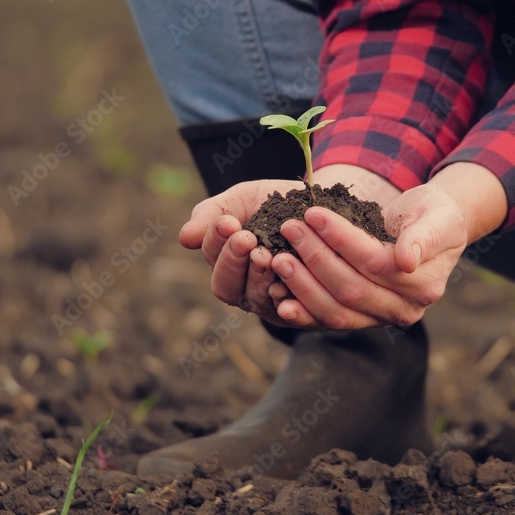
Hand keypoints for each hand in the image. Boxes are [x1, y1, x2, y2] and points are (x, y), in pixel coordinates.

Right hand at [179, 165, 400, 325]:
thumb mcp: (244, 199)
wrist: (329, 206)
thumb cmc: (279, 203)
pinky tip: (284, 285)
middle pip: (227, 288)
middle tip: (245, 237)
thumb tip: (184, 238)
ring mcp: (276, 305)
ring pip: (257, 301)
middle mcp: (248, 290)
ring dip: (258, 278)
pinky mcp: (306, 314)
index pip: (213, 262)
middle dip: (233, 262)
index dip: (217, 244)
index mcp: (229, 266)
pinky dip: (287, 303)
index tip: (228, 222)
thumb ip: (214, 214)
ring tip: (266, 254)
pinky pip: (293, 315)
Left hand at [271, 162, 506, 328]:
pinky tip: (278, 297)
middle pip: (351, 289)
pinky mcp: (359, 320)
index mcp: (424, 284)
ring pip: (336, 310)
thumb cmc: (433, 215)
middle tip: (288, 228)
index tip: (312, 212)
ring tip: (277, 257)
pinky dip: (302, 311)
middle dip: (315, 257)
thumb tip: (407, 261)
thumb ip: (425, 236)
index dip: (342, 239)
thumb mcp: (438, 216)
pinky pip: (326, 321)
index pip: (375, 262)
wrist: (428, 228)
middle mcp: (404, 310)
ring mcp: (380, 319)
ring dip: (302, 285)